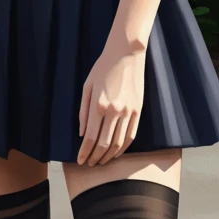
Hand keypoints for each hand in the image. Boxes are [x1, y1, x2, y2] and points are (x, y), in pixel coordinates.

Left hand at [77, 38, 145, 164]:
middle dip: (95, 157)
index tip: (80, 160)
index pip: (90, 138)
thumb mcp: (87, 86)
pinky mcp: (138, 111)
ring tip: (100, 161)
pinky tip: (115, 152)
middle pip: (104, 144)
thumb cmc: (103, 67)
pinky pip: (130, 136)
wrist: (127, 54)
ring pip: (118, 143)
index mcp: (99, 105)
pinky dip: (122, 148)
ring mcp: (128, 112)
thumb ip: (83, 112)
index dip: (84, 152)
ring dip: (108, 156)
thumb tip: (82, 134)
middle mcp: (114, 111)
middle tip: (89, 164)